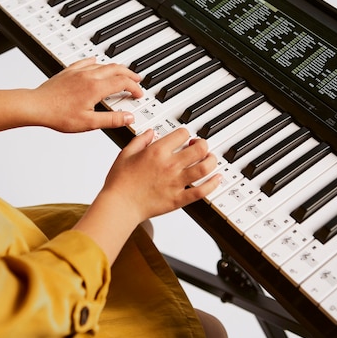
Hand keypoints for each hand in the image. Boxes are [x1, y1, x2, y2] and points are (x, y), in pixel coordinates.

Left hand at [32, 57, 142, 132]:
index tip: (138, 94)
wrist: (36, 106)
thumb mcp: (89, 123)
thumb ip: (111, 120)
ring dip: (115, 68)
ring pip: (102, 64)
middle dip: (129, 74)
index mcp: (96, 88)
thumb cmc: (58, 115)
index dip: (134, 88)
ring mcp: (78, 72)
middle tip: (137, 79)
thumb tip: (128, 117)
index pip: (122, 83)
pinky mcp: (68, 72)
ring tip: (121, 73)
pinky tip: (95, 61)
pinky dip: (95, 62)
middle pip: (115, 69)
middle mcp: (89, 76)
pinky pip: (85, 62)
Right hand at [72, 128, 221, 263]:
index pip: (182, 134)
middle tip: (200, 146)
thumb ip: (140, 140)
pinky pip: (201, 191)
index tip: (184, 138)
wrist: (120, 205)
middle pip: (199, 149)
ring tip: (210, 159)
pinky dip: (213, 184)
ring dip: (212, 161)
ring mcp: (176, 182)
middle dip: (203, 144)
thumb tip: (151, 133)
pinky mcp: (178, 199)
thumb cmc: (120, 182)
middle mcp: (170, 165)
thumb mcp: (125, 154)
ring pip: (205, 168)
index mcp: (157, 152)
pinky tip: (216, 179)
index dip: (185, 133)